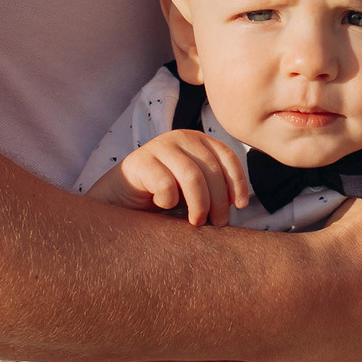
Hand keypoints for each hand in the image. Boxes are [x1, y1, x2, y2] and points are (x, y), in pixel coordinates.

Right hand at [89, 132, 250, 226]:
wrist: (122, 197)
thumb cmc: (165, 195)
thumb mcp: (194, 188)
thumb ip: (215, 188)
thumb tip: (239, 204)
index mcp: (199, 140)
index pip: (227, 156)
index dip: (237, 181)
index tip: (239, 206)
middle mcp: (181, 137)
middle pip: (211, 170)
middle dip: (218, 201)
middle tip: (216, 224)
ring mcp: (159, 146)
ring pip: (192, 177)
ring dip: (199, 205)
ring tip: (196, 223)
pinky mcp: (140, 161)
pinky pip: (166, 185)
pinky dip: (169, 202)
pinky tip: (163, 206)